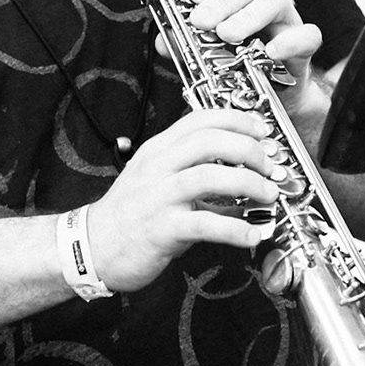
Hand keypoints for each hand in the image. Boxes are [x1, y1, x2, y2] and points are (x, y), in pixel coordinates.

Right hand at [82, 108, 285, 291]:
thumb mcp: (158, 179)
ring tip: (268, 194)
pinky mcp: (162, 228)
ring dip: (248, 183)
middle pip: (209, 140)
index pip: (200, 119)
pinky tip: (253, 235)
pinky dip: (235, 229)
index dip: (237, 119)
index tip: (262, 129)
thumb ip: (195, 170)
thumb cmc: (130, 214)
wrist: (93, 246)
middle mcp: (158, 167)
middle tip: (271, 164)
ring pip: (209, 175)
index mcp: (159, 150)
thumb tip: (243, 172)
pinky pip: (205, 224)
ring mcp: (159, 196)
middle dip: (249, 149)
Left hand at [180, 0, 323, 114]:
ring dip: (249, 15)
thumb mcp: (207, 55)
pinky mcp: (304, 47)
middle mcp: (265, 1)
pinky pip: (307, 35)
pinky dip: (290, 41)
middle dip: (222, 0)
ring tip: (227, 34)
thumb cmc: (241, 67)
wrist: (271, 99)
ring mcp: (287, 21)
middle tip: (201, 20)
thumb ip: (185, 46)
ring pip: (275, 0)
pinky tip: (271, 51)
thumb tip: (163, 41)